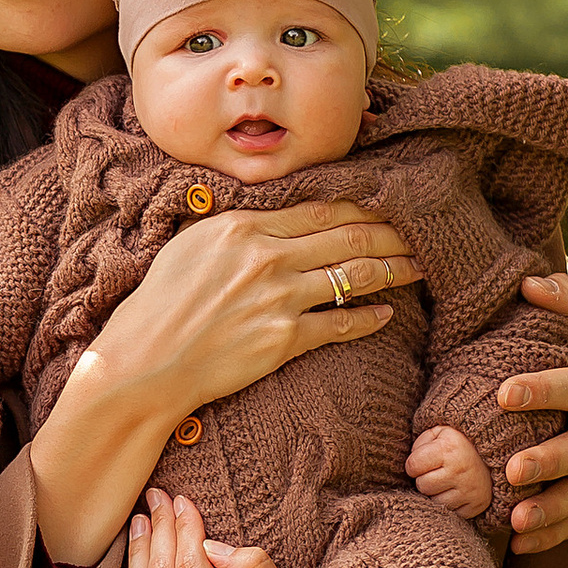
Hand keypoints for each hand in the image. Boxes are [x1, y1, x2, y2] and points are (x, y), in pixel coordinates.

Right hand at [33, 204, 422, 567]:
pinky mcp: (282, 339)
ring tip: (420, 266)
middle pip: (347, 235)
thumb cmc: (158, 305)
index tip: (388, 205)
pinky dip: (368, 318)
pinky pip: (339, 324)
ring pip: (352, 275)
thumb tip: (272, 218)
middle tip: (423, 231)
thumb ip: (235, 228)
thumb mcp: (190, 248)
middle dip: (392, 232)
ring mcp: (276, 298)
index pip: (319, 207)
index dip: (362, 205)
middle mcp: (264, 256)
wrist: (143, 362)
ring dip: (393, 270)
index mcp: (241, 226)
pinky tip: (387, 313)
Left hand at [406, 424, 491, 517]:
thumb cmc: (457, 445)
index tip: (424, 462)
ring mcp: (470, 490)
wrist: (493, 455)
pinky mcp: (477, 505)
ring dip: (436, 494)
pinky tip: (455, 492)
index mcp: (449, 449)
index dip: (414, 465)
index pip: (412, 466)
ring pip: (435, 502)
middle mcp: (461, 470)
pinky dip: (449, 504)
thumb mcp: (439, 433)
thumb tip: (410, 466)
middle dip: (425, 479)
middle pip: (422, 486)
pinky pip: (450, 513)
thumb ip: (419, 443)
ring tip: (446, 482)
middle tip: (437, 472)